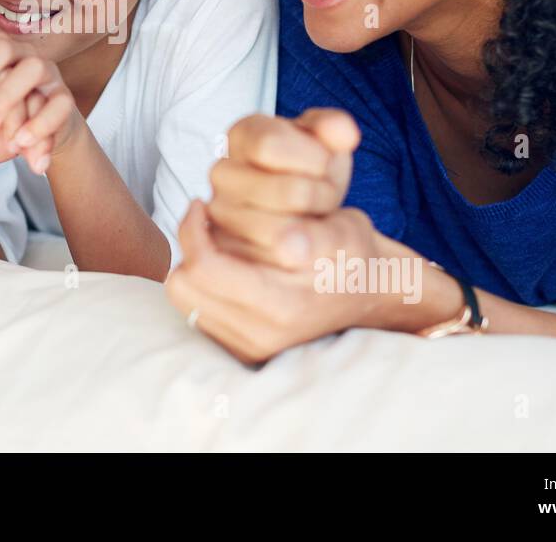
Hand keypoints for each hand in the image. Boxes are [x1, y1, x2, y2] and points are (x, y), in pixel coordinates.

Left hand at [166, 198, 392, 363]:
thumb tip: (288, 244)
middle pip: (183, 287)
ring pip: (184, 300)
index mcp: (282, 305)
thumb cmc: (354, 253)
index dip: (193, 229)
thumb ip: (315, 233)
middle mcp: (260, 335)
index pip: (204, 268)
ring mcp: (250, 347)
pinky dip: (202, 285)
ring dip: (193, 266)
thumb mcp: (345, 230)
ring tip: (214, 240)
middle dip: (188, 247)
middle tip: (204, 219)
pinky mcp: (243, 351)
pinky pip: (196, 312)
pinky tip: (224, 264)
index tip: (202, 203)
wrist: (372, 295)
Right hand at [205, 110, 359, 263]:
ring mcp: (219, 214)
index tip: (325, 163)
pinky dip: (300, 255)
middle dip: (322, 196)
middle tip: (324, 196)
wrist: (308, 212)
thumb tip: (344, 133)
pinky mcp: (228, 252)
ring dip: (314, 230)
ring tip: (312, 218)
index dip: (312, 158)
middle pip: (286, 192)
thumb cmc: (313, 171)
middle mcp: (222, 173)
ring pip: (281, 233)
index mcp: (242, 135)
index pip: (269, 145)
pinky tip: (301, 242)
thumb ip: (335, 128)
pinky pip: (273, 261)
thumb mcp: (328, 142)